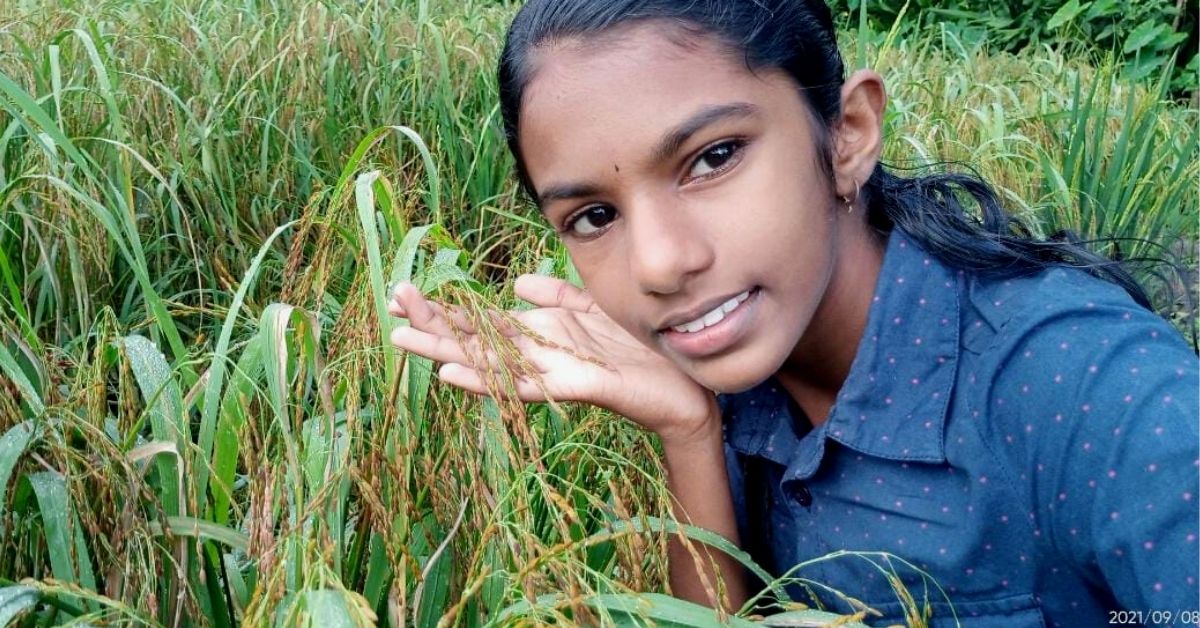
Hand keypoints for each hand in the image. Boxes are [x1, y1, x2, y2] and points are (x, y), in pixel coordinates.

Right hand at [387, 275, 718, 443]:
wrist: (685, 388)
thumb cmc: (641, 352)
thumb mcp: (595, 310)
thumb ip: (559, 295)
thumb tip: (517, 282)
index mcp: (541, 336)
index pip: (482, 321)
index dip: (443, 310)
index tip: (402, 293)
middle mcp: (539, 356)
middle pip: (475, 341)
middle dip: (432, 325)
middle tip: (388, 308)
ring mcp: (554, 373)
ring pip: (489, 363)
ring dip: (445, 353)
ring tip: (403, 341)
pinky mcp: (576, 386)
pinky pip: (527, 384)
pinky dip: (489, 381)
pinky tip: (455, 375)